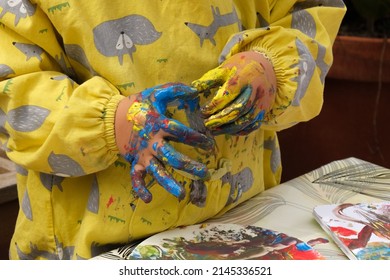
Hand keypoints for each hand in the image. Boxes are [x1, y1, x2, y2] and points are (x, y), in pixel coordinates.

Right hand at [116, 83, 213, 202]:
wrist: (111, 118)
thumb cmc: (138, 106)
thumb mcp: (155, 93)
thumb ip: (175, 90)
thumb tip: (195, 90)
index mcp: (159, 125)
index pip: (182, 133)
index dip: (198, 139)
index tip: (210, 145)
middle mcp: (152, 143)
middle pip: (172, 157)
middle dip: (189, 166)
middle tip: (205, 173)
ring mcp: (143, 155)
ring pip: (156, 172)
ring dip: (168, 183)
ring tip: (181, 194)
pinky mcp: (134, 163)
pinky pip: (136, 179)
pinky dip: (140, 189)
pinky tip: (148, 200)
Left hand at [192, 51, 276, 134]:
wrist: (267, 66)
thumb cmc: (239, 68)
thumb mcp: (223, 69)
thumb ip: (207, 81)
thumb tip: (190, 91)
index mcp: (243, 77)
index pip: (228, 94)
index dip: (214, 105)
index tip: (203, 111)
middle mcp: (255, 90)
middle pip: (238, 109)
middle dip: (221, 119)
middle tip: (206, 124)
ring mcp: (261, 102)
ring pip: (246, 120)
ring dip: (229, 128)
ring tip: (214, 130)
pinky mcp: (264, 111)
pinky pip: (253, 125)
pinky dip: (239, 131)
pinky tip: (227, 131)